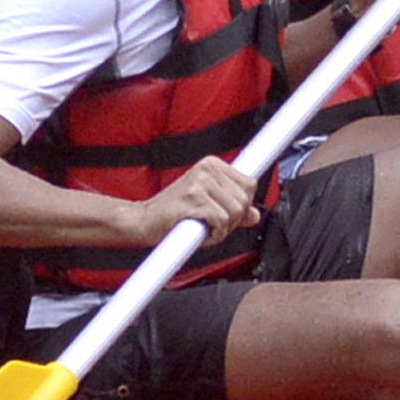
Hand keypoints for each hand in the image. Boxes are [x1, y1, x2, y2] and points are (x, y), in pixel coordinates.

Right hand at [130, 156, 257, 247]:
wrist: (143, 221)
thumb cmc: (174, 214)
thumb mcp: (208, 206)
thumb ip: (233, 208)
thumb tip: (255, 215)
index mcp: (212, 164)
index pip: (249, 184)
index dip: (243, 205)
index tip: (230, 214)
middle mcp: (207, 168)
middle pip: (244, 200)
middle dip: (234, 220)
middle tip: (213, 225)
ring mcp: (200, 181)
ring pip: (235, 212)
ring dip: (223, 229)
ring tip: (204, 227)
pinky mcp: (193, 197)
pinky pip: (221, 221)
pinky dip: (214, 234)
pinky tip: (199, 232)